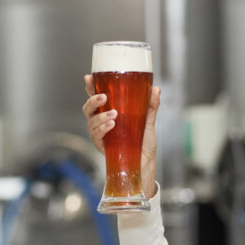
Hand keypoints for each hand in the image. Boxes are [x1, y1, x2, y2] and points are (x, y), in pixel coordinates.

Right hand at [82, 75, 160, 198]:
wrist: (145, 166)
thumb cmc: (143, 145)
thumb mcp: (148, 123)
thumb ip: (150, 106)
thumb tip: (155, 89)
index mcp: (109, 114)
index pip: (96, 99)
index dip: (90, 88)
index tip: (89, 78)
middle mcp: (101, 125)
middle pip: (88, 109)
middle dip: (92, 101)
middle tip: (104, 97)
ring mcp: (101, 137)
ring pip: (91, 123)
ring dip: (100, 117)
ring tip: (113, 114)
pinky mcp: (103, 148)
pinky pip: (97, 137)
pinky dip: (102, 129)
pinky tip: (111, 125)